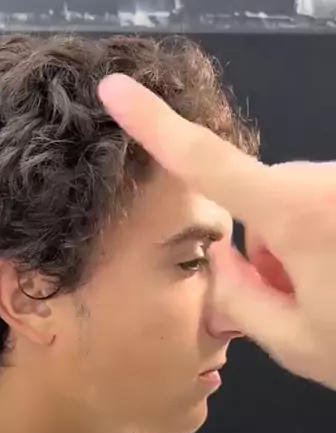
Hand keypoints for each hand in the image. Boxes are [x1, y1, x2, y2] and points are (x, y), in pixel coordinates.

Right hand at [99, 74, 335, 389]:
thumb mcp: (293, 342)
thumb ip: (236, 297)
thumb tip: (220, 260)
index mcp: (300, 215)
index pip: (209, 163)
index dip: (157, 127)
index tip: (118, 89)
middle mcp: (329, 183)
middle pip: (264, 197)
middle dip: (268, 245)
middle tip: (300, 300)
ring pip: (299, 202)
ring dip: (302, 245)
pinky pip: (328, 202)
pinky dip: (328, 237)